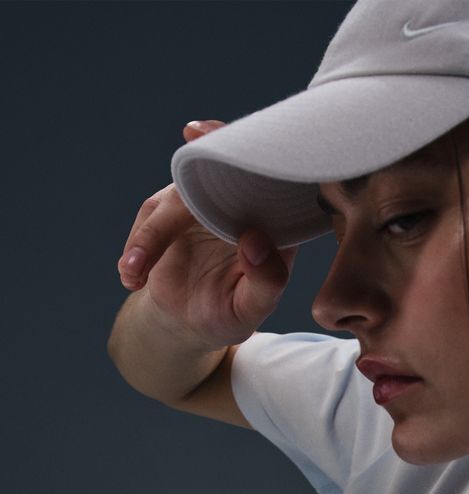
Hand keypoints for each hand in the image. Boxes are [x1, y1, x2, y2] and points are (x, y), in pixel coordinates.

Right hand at [116, 120, 298, 350]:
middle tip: (196, 134)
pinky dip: (137, 247)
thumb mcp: (252, 309)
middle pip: (220, 171)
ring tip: (136, 272)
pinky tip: (132, 277)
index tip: (237, 137)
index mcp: (273, 222)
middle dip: (207, 151)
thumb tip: (255, 241)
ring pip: (175, 200)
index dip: (257, 151)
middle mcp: (239, 205)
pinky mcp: (170, 210)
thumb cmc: (231, 314)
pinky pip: (150, 218)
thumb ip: (265, 282)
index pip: (270, 178)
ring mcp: (202, 204)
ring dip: (149, 235)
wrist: (190, 322)